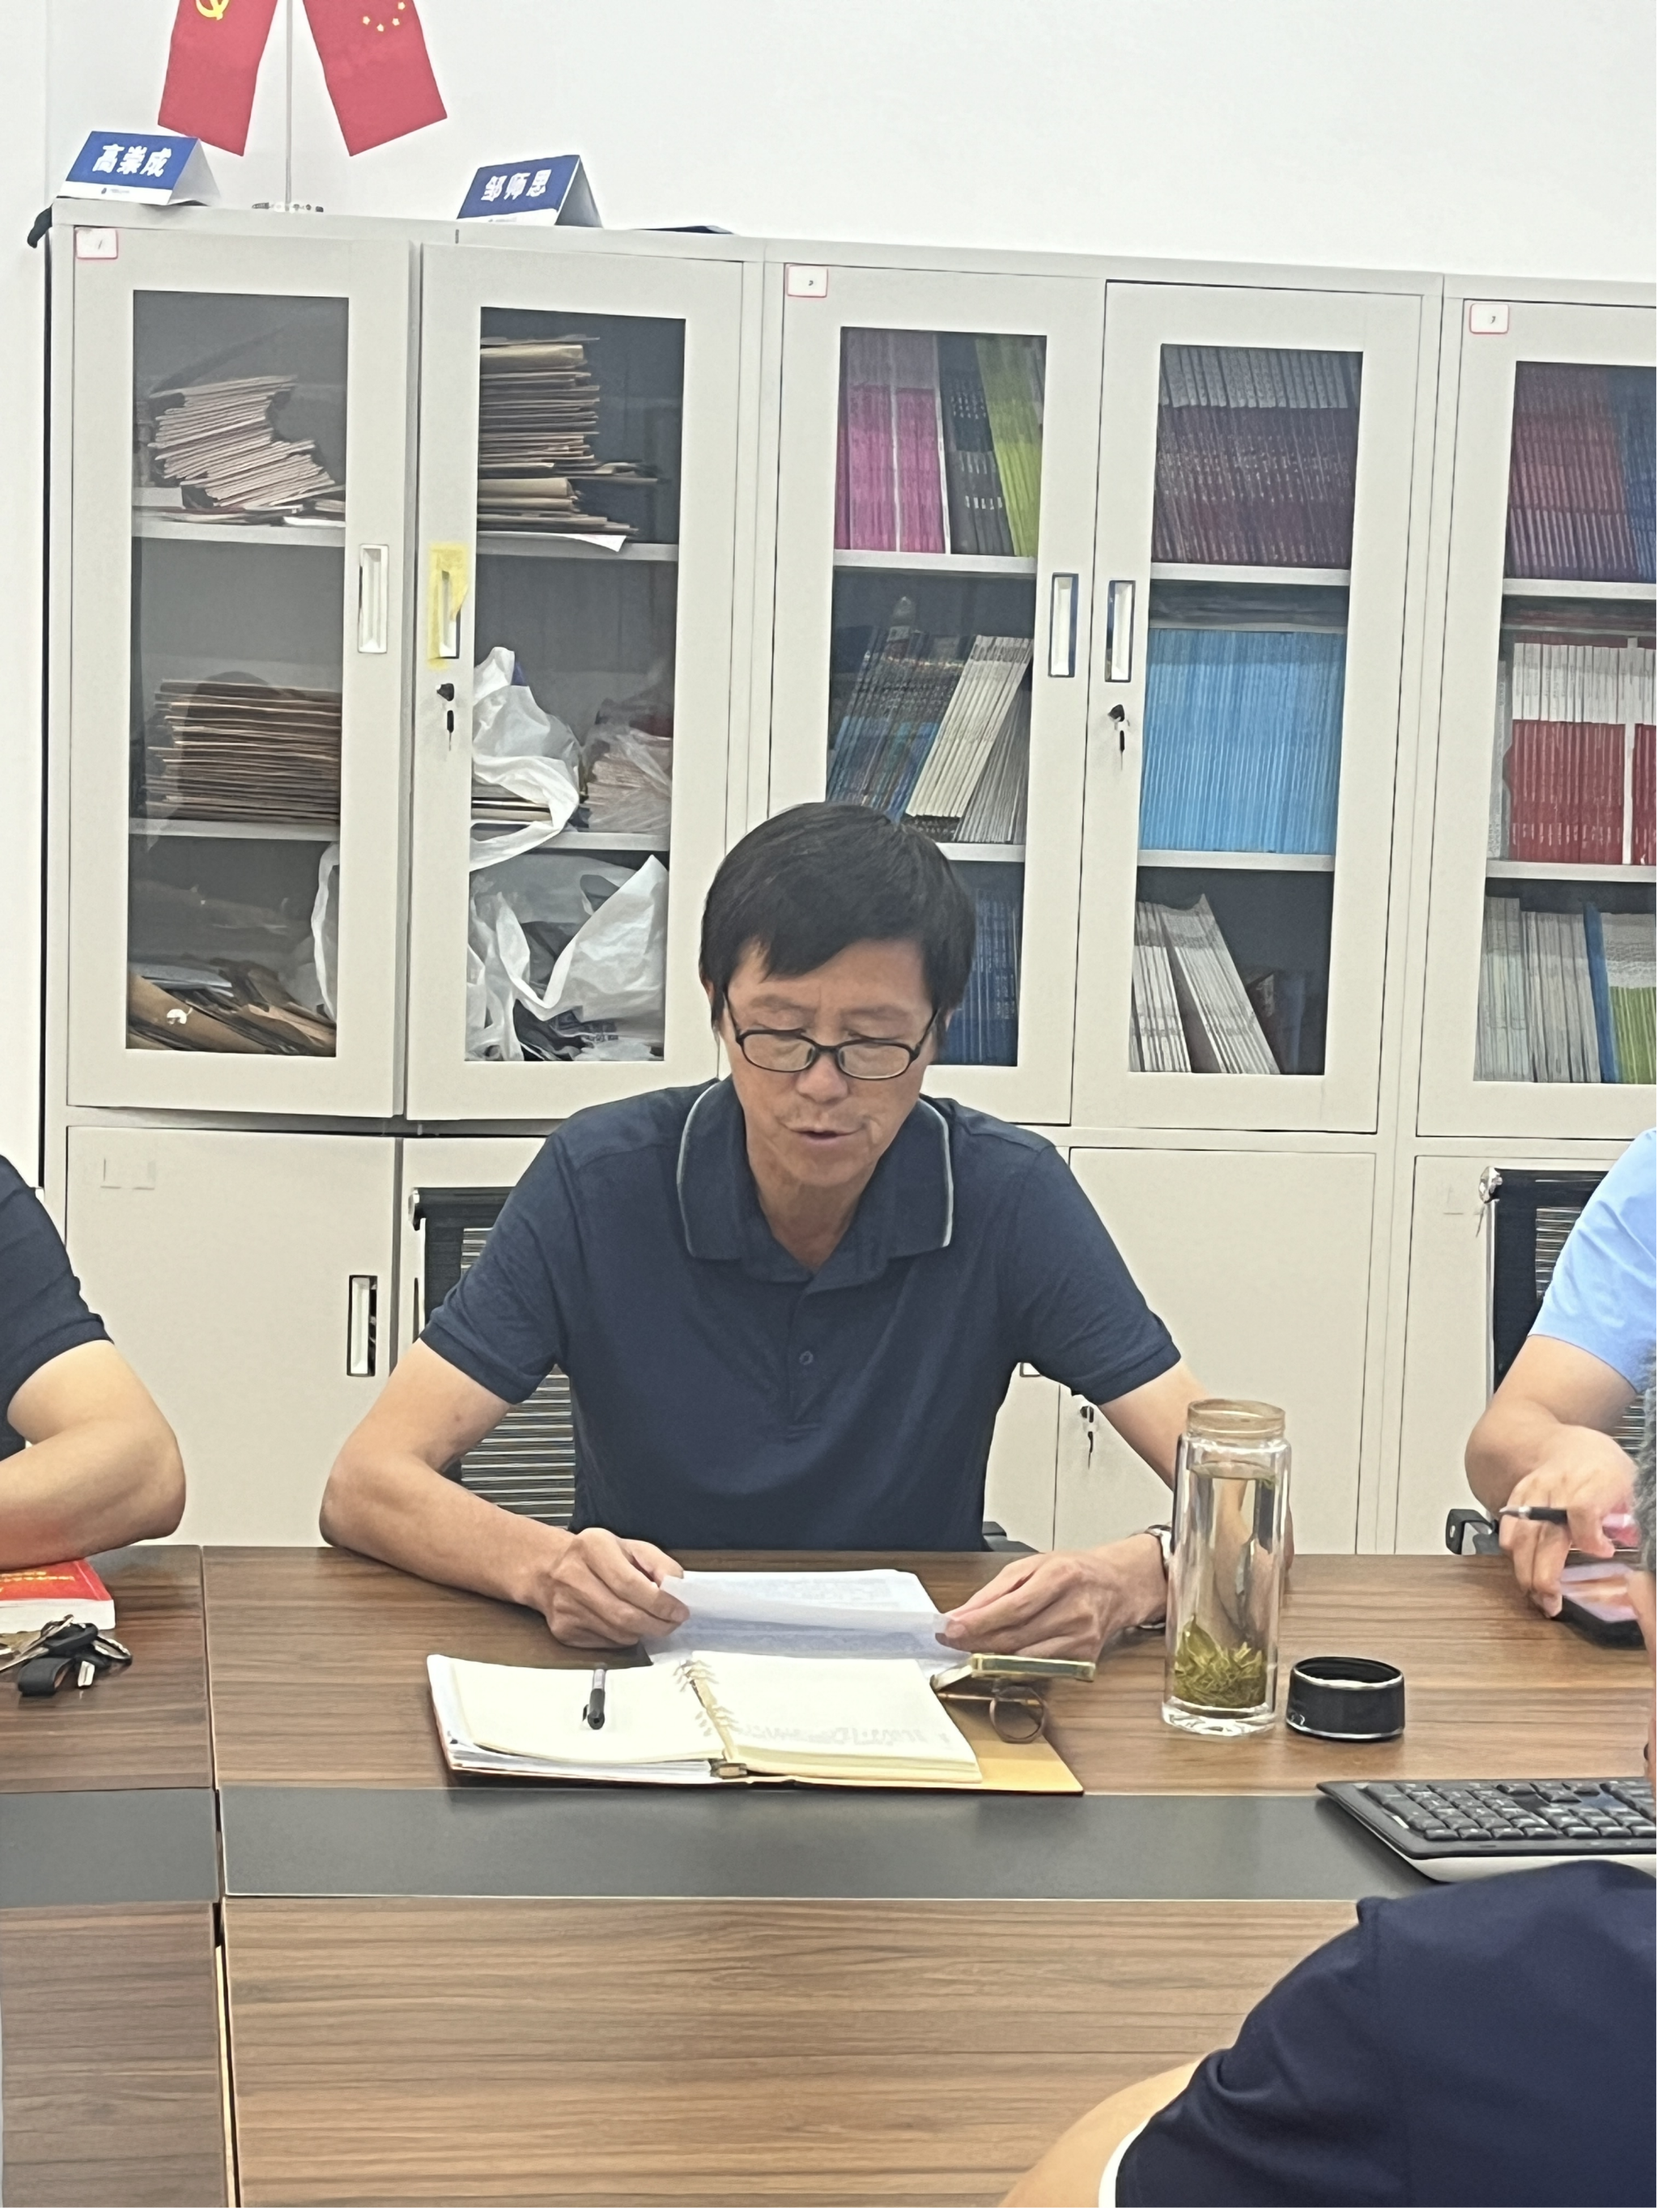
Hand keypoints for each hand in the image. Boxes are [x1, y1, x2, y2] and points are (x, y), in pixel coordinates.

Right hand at [535, 1526, 687, 1647]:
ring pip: (618, 1633)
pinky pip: (606, 1643)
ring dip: (643, 1631)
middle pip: (624, 1615)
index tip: (679, 1610)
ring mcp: (566, 1608)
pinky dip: (624, 1637)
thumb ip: (658, 1564)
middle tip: (673, 1622)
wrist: (548, 1569)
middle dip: (657, 1623)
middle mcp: (574, 1577)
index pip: (630, 1584)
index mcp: (593, 1548)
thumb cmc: (595, 1556)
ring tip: (652, 1621)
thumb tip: (677, 1588)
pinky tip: (626, 1624)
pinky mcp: (564, 1631)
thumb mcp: (629, 1547)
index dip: (660, 1602)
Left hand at [938, 1537, 1165, 1659]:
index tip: (950, 1629)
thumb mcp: (1031, 1566)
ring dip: (991, 1655)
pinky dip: (1015, 1663)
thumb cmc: (1073, 1572)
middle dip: (976, 1641)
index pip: (1011, 1608)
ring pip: (1024, 1657)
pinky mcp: (1084, 1659)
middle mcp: (1075, 1610)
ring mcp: (1082, 1638)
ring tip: (971, 1646)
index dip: (977, 1623)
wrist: (1116, 1586)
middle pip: (1015, 1637)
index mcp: (1060, 1577)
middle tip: (951, 1640)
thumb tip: (963, 1613)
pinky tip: (1002, 1654)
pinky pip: (1039, 1666)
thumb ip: (995, 1591)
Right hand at [1500, 1428, 1636, 1615]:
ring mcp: (1533, 1494)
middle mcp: (1558, 1488)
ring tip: (1536, 1596)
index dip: (1589, 1537)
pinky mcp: (1516, 1499)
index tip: (1603, 1552)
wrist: (1567, 1445)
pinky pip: (1507, 1530)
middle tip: (1551, 1603)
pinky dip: (1513, 1554)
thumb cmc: (1603, 1468)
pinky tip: (1525, 1570)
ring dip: (1525, 1572)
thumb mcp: (1630, 1487)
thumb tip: (1627, 1545)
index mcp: (1593, 1481)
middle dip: (1545, 1575)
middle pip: (1545, 1535)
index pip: (1582, 1510)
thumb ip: (1630, 1518)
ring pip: (1521, 1538)